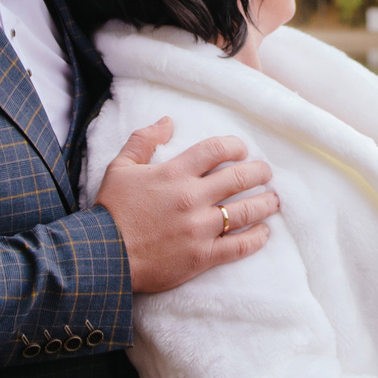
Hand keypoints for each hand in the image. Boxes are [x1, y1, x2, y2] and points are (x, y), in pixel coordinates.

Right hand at [97, 116, 278, 294]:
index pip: (216, 150)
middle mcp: (192, 198)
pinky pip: (239, 246)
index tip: (242, 150)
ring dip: (265, 203)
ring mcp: (200, 229)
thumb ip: (143, 140)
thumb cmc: (111, 210)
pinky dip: (256, 238)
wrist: (104, 256)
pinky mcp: (202, 256)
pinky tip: (264, 232)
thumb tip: (167, 121)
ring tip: (273, 200)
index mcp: (174, 173)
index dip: (235, 146)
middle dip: (259, 172)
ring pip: (245, 211)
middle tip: (266, 173)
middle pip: (239, 178)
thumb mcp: (120, 167)